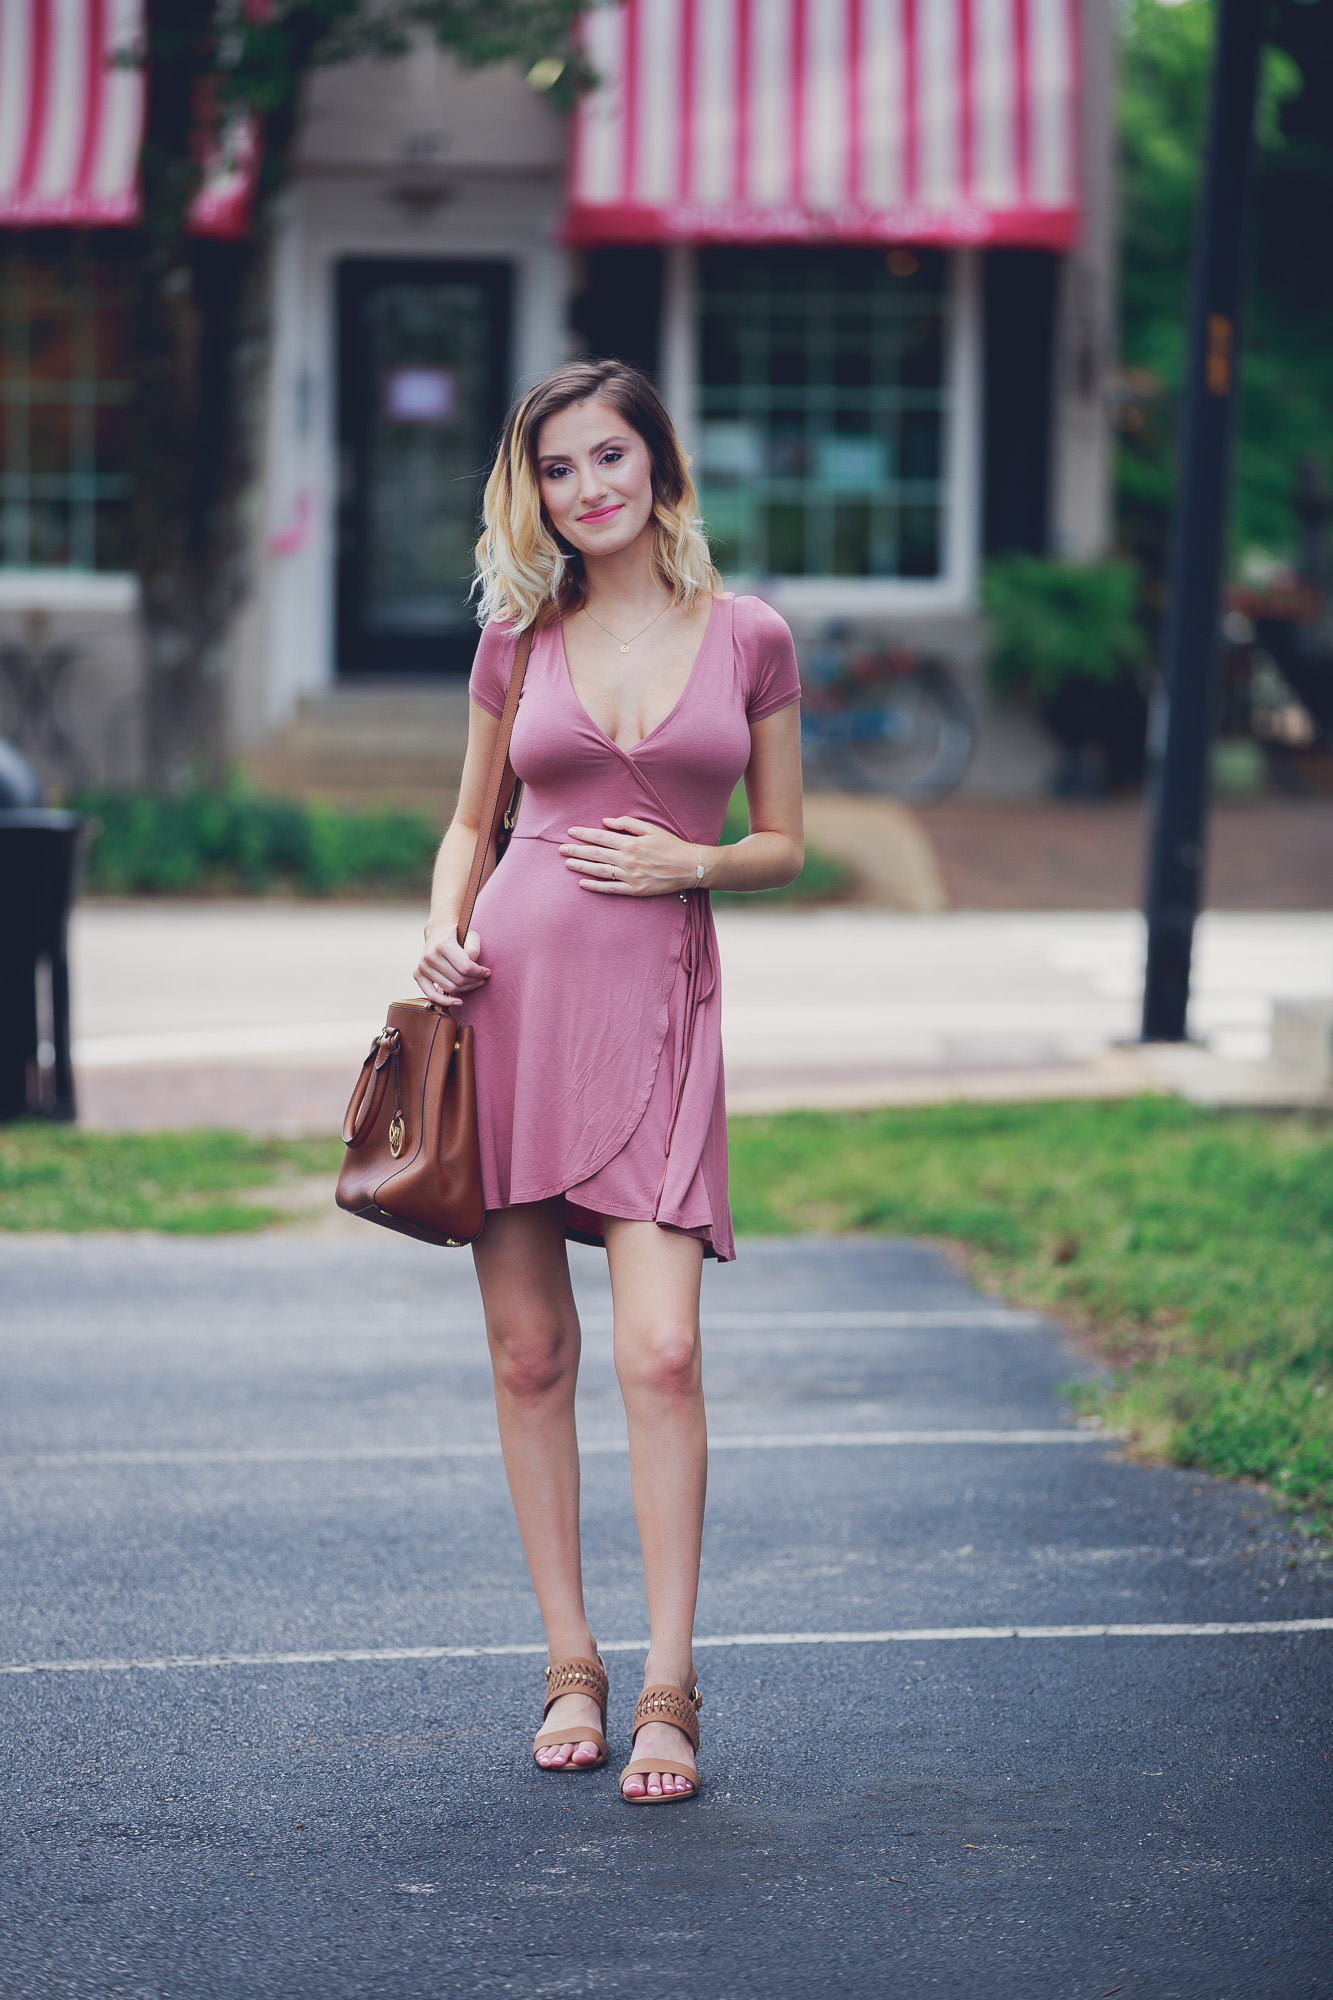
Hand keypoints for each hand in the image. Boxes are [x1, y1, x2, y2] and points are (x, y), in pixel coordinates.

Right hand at [413, 925, 489, 1007]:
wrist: (438, 933)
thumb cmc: (457, 936)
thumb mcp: (470, 935)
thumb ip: (474, 949)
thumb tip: (471, 966)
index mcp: (443, 944)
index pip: (465, 967)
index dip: (479, 973)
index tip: (486, 972)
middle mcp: (430, 956)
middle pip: (458, 979)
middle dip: (474, 981)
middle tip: (482, 978)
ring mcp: (422, 966)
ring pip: (450, 988)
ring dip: (466, 989)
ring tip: (474, 983)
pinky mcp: (418, 974)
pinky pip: (432, 995)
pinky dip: (445, 1002)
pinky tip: (459, 1002)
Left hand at [559, 818, 701, 896]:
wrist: (689, 867)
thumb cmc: (671, 845)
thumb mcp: (651, 828)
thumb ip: (627, 823)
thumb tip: (606, 822)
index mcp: (630, 843)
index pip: (600, 837)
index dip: (583, 834)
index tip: (570, 832)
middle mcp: (627, 859)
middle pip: (595, 854)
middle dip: (576, 850)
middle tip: (560, 849)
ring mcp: (630, 876)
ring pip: (599, 871)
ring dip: (581, 866)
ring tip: (567, 863)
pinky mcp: (634, 890)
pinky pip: (610, 888)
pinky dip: (594, 887)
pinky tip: (582, 884)